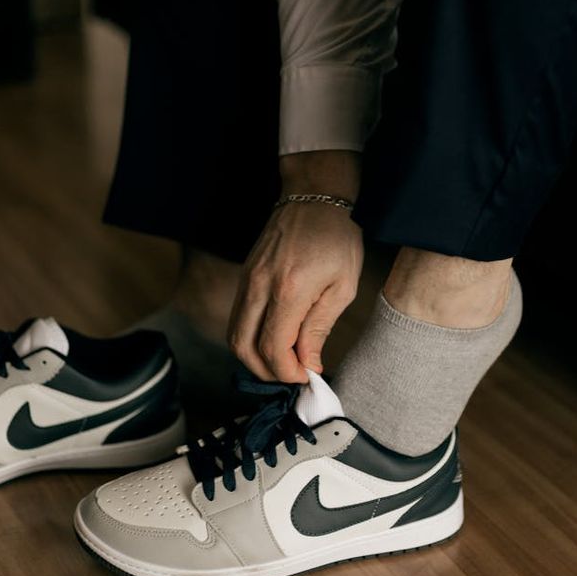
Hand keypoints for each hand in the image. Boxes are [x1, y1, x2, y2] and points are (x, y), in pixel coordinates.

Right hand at [227, 201, 363, 382]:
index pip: (273, 348)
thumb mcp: (342, 286)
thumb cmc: (337, 240)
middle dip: (265, 372)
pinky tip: (274, 340)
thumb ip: (319, 328)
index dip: (287, 372)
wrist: (313, 198)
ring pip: (234, 334)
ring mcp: (246, 280)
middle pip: (243, 347)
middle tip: (290, 376)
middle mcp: (259, 286)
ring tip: (282, 363)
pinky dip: (250, 337)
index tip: (306, 377)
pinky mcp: (244, 276)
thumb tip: (308, 364)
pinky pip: (237, 317)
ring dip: (254, 357)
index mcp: (288, 289)